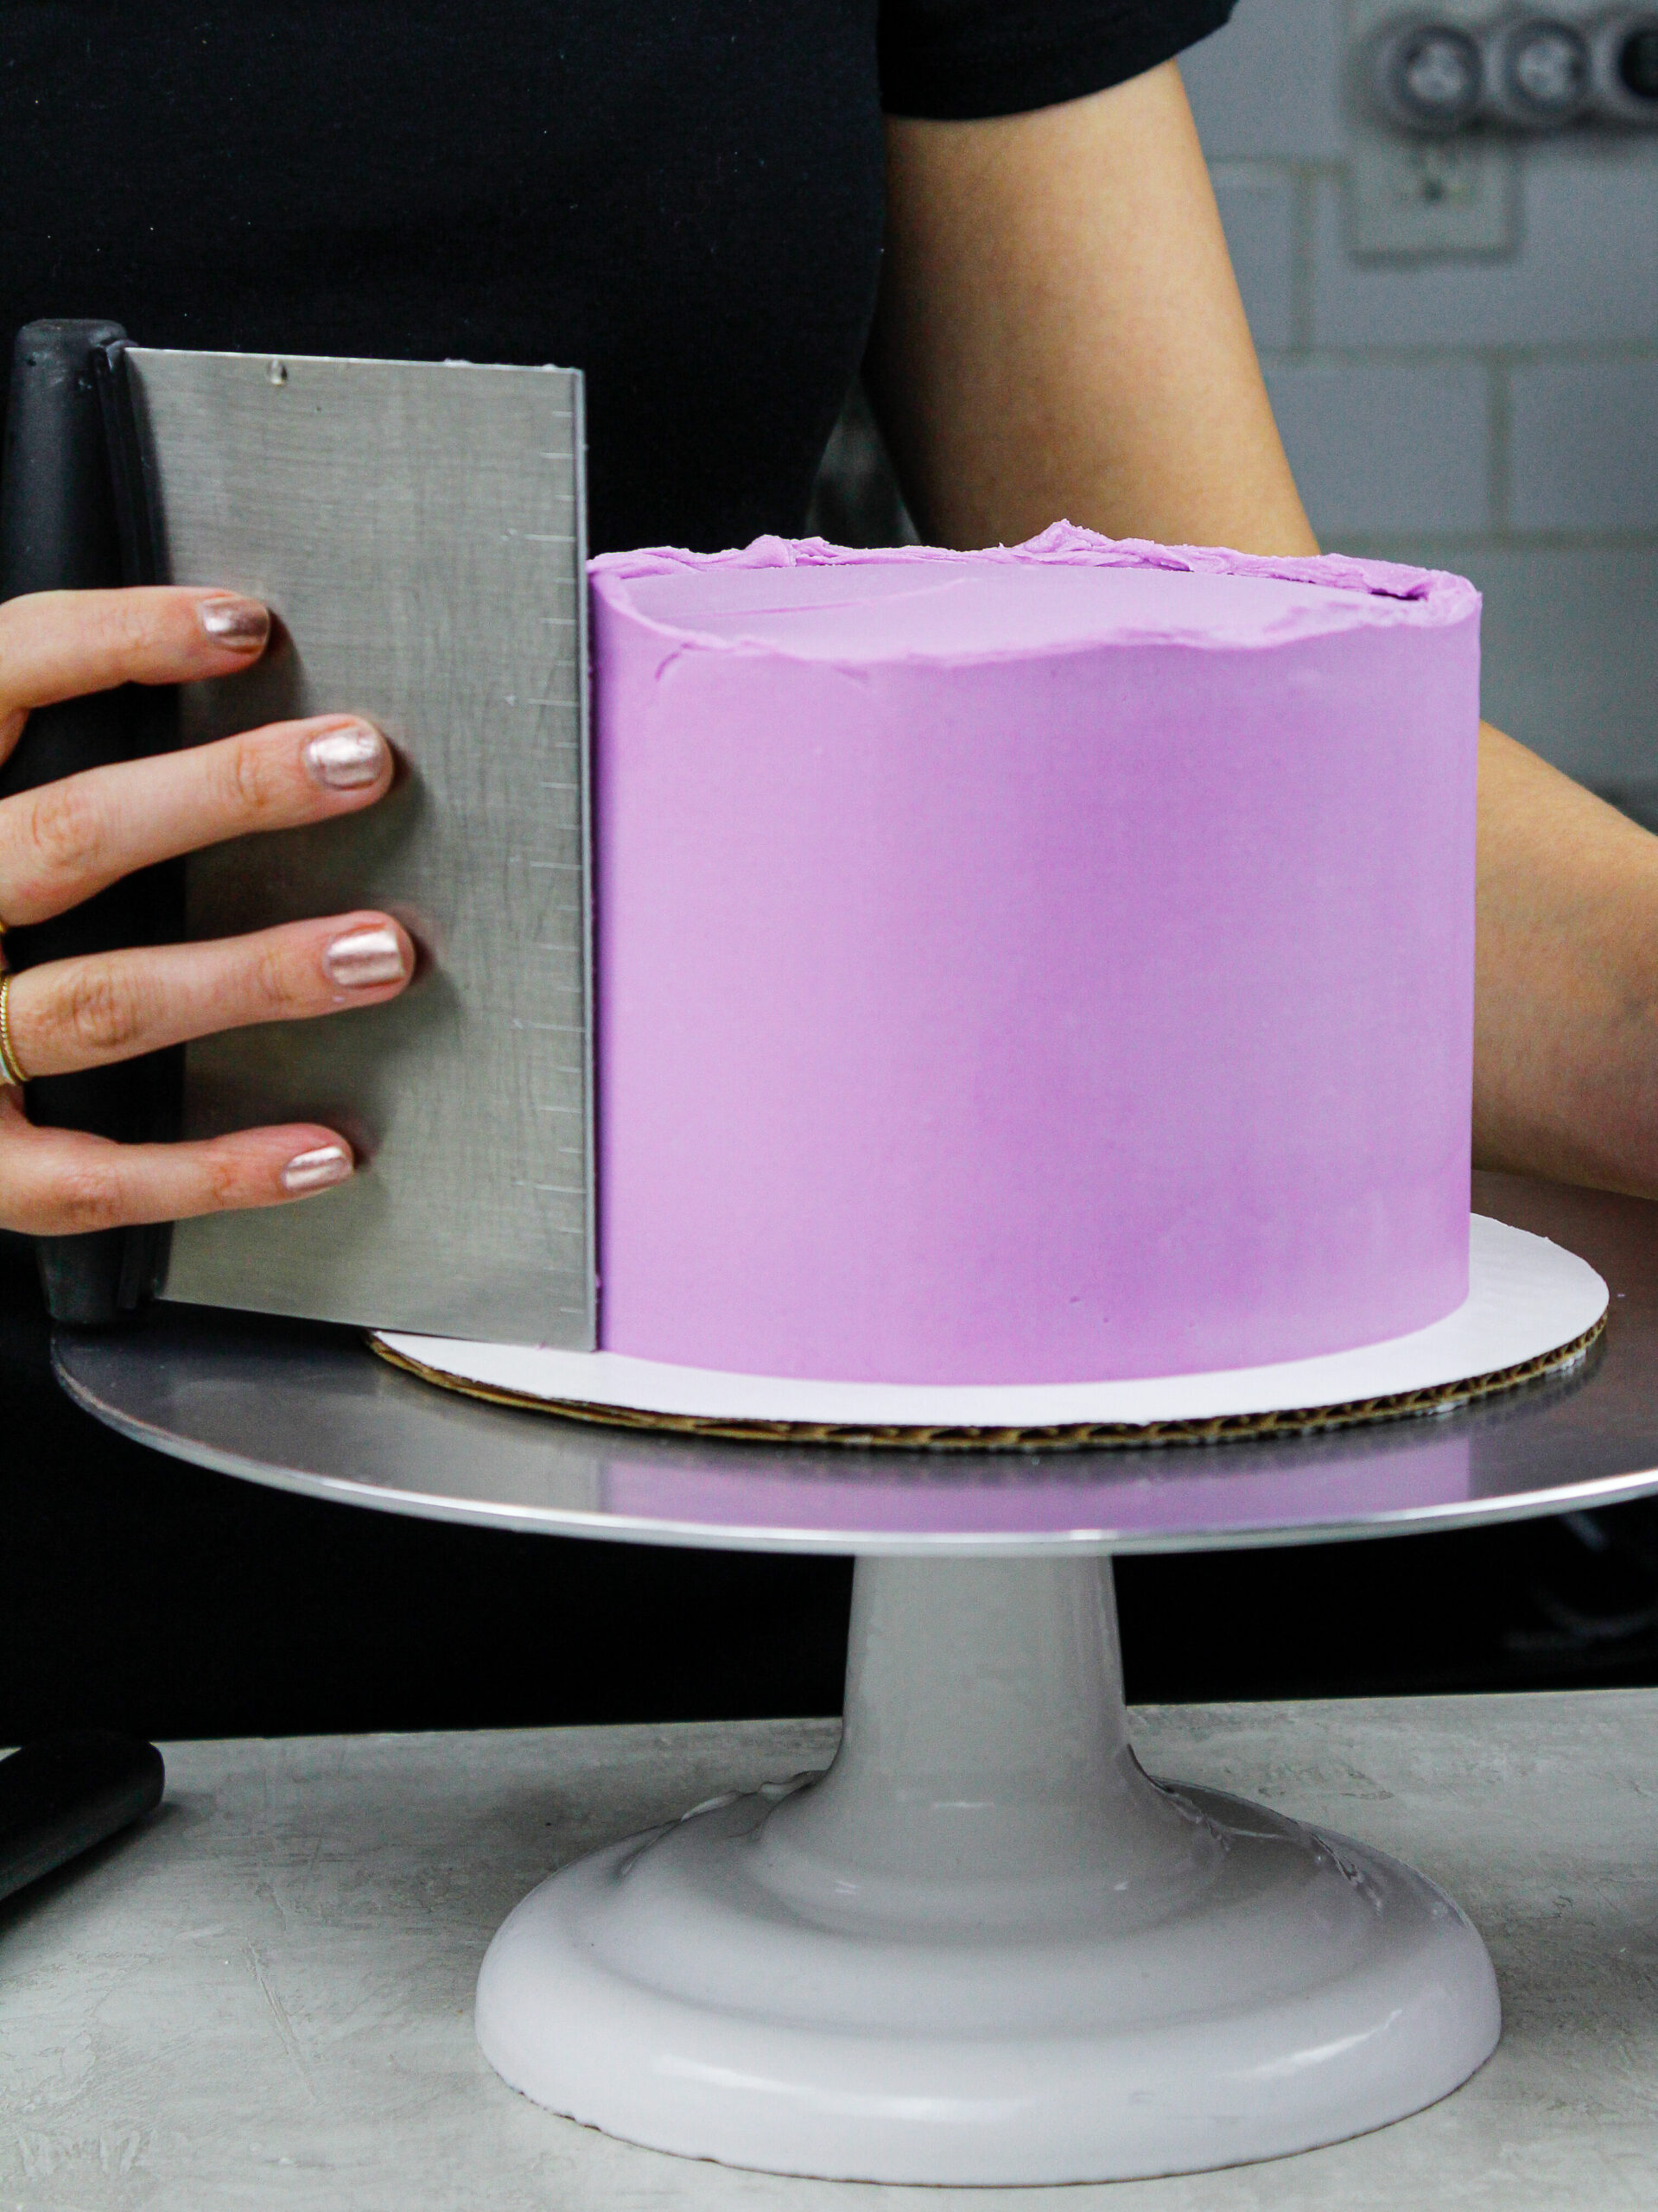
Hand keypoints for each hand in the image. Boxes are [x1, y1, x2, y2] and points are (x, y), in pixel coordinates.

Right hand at [0, 586, 414, 1235]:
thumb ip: (27, 758)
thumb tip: (205, 660)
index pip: (0, 676)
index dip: (116, 640)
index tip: (245, 625)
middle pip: (69, 836)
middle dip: (225, 795)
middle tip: (356, 761)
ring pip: (99, 1002)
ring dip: (252, 977)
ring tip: (380, 951)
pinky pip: (97, 1178)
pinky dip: (217, 1170)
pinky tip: (324, 1148)